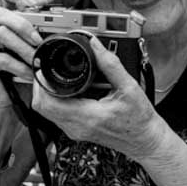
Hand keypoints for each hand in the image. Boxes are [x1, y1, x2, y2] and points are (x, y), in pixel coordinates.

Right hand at [0, 0, 47, 109]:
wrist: (5, 102)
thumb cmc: (18, 73)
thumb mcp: (30, 46)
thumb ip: (35, 24)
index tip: (36, 3)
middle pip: (0, 13)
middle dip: (24, 25)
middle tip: (39, 41)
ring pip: (1, 33)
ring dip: (24, 48)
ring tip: (37, 60)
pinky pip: (1, 59)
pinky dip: (20, 67)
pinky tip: (30, 74)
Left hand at [30, 36, 165, 160]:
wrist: (145, 140)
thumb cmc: (140, 120)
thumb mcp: (129, 87)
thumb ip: (110, 64)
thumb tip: (96, 45)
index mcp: (87, 117)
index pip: (48, 103)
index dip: (40, 83)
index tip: (45, 67)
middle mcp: (76, 127)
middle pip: (42, 107)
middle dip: (41, 85)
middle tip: (48, 68)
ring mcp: (75, 131)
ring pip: (47, 112)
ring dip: (47, 93)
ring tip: (58, 77)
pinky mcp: (76, 131)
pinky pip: (57, 115)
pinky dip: (56, 100)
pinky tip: (69, 89)